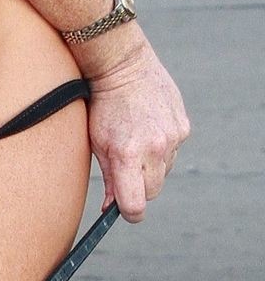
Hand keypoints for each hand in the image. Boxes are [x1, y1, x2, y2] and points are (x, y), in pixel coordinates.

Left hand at [80, 33, 189, 222]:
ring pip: (164, 172)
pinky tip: (149, 129)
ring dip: (152, 167)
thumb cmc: (103, 108)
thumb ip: (108, 179)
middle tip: (126, 171)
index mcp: (127, 156)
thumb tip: (111, 208)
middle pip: (152, 192)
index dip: (130, 213)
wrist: (123, 67)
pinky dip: (163, 148)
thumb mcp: (97, 145)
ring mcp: (172, 137)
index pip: (136, 204)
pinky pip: (174, 151)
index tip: (126, 212)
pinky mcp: (183, 127)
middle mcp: (154, 148)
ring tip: (137, 142)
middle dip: (139, 189)